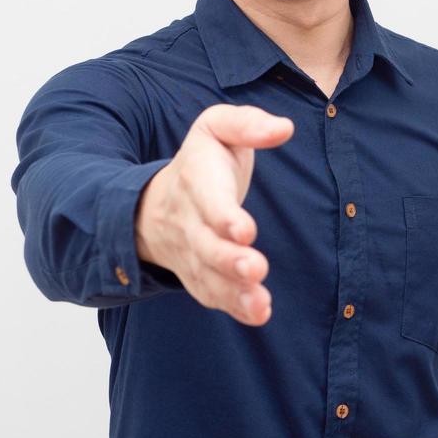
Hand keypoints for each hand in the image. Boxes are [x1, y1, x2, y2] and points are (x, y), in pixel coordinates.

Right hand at [135, 103, 293, 325]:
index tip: (246, 231)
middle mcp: (190, 221)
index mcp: (196, 179)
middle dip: (229, 260)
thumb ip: (248, 124)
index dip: (224, 216)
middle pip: (206, 246)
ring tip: (260, 304)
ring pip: (209, 276)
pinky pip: (212, 294)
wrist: (153, 204)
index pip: (208, 201)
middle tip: (256, 269)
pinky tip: (258, 313)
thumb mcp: (216, 128)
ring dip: (234, 292)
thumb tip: (284, 128)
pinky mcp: (199, 275)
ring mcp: (192, 253)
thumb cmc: (201, 162)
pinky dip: (233, 307)